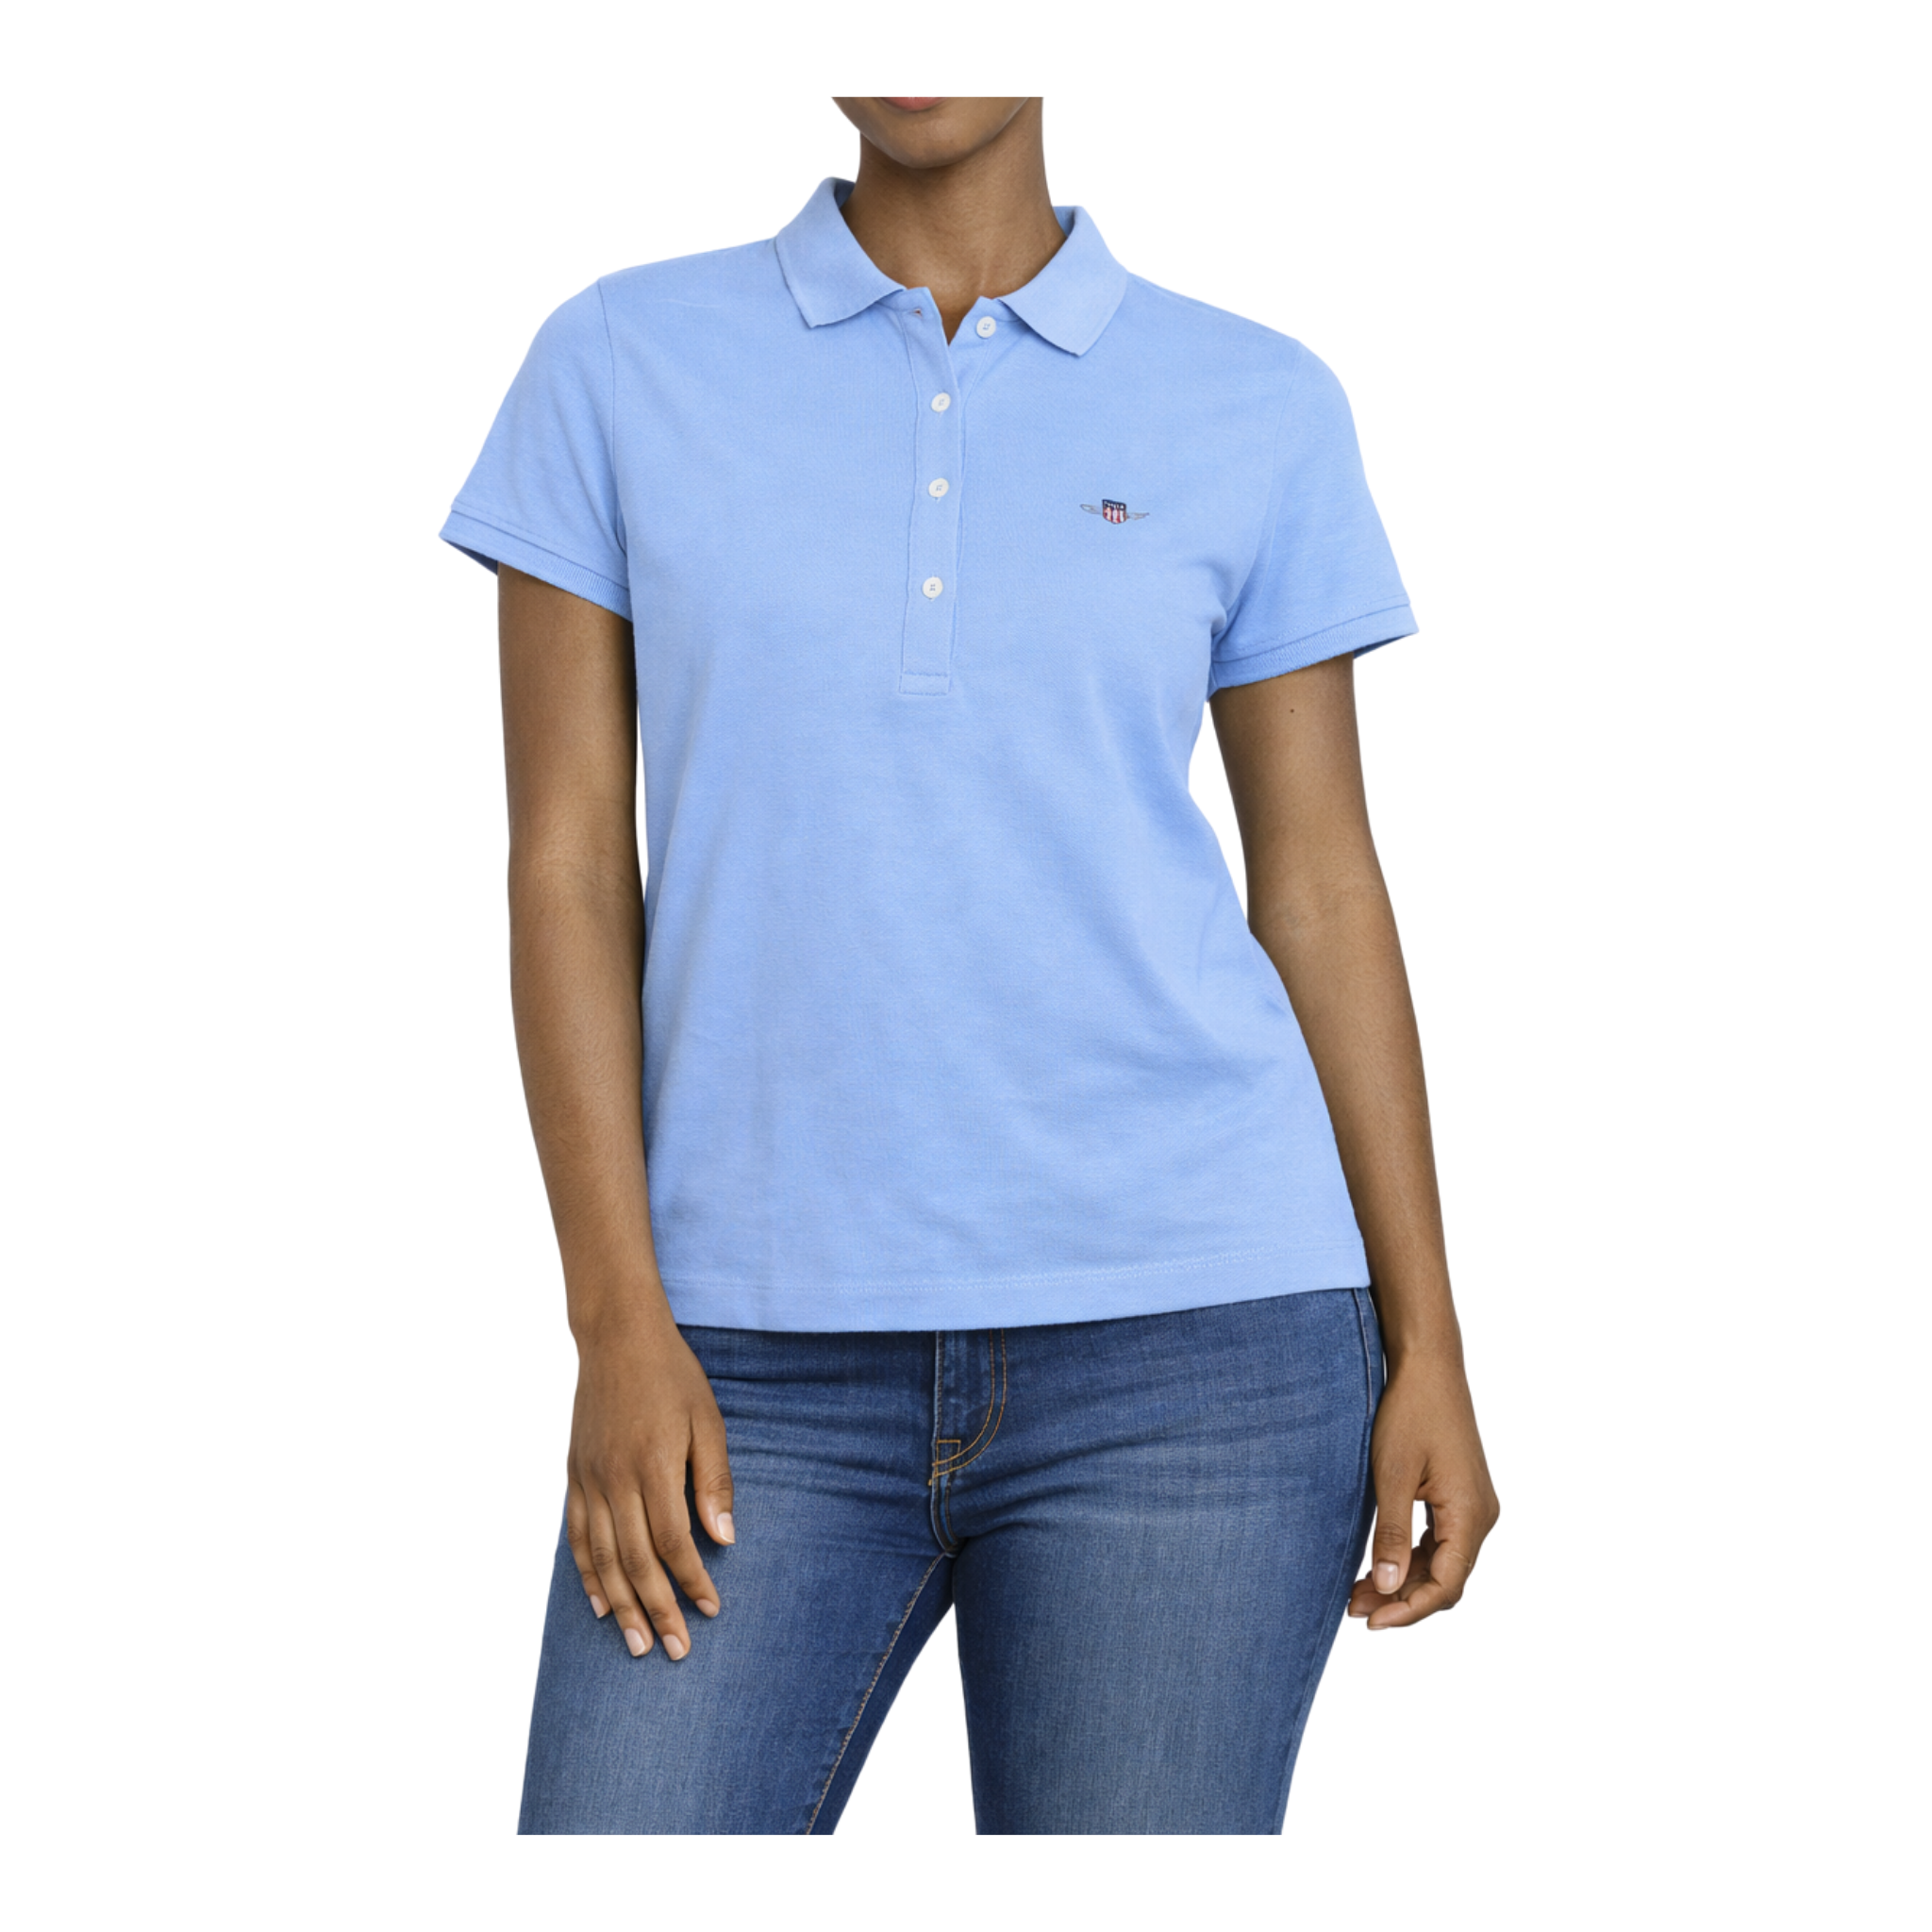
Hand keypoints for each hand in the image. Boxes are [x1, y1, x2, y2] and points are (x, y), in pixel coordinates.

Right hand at [565, 1309, 735, 1659]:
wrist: (617, 1337)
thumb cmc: (673, 1377)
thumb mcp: (708, 1421)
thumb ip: (714, 1481)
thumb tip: (724, 1539)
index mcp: (654, 1465)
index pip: (674, 1541)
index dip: (692, 1580)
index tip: (711, 1609)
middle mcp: (616, 1479)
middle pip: (636, 1561)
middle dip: (658, 1610)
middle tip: (675, 1650)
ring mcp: (589, 1479)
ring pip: (603, 1557)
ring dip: (621, 1605)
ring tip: (637, 1644)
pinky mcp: (574, 1475)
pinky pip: (578, 1536)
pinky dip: (588, 1574)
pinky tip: (600, 1604)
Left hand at [1348, 1350, 1497, 1629]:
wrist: (1428, 1365)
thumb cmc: (1410, 1412)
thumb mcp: (1393, 1474)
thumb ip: (1391, 1533)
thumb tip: (1388, 1588)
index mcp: (1471, 1514)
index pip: (1447, 1585)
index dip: (1409, 1610)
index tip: (1371, 1623)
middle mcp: (1481, 1515)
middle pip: (1446, 1579)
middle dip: (1402, 1600)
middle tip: (1354, 1610)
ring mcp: (1473, 1506)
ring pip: (1441, 1562)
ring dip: (1404, 1580)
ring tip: (1357, 1593)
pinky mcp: (1460, 1495)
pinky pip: (1439, 1541)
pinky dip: (1410, 1557)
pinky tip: (1378, 1565)